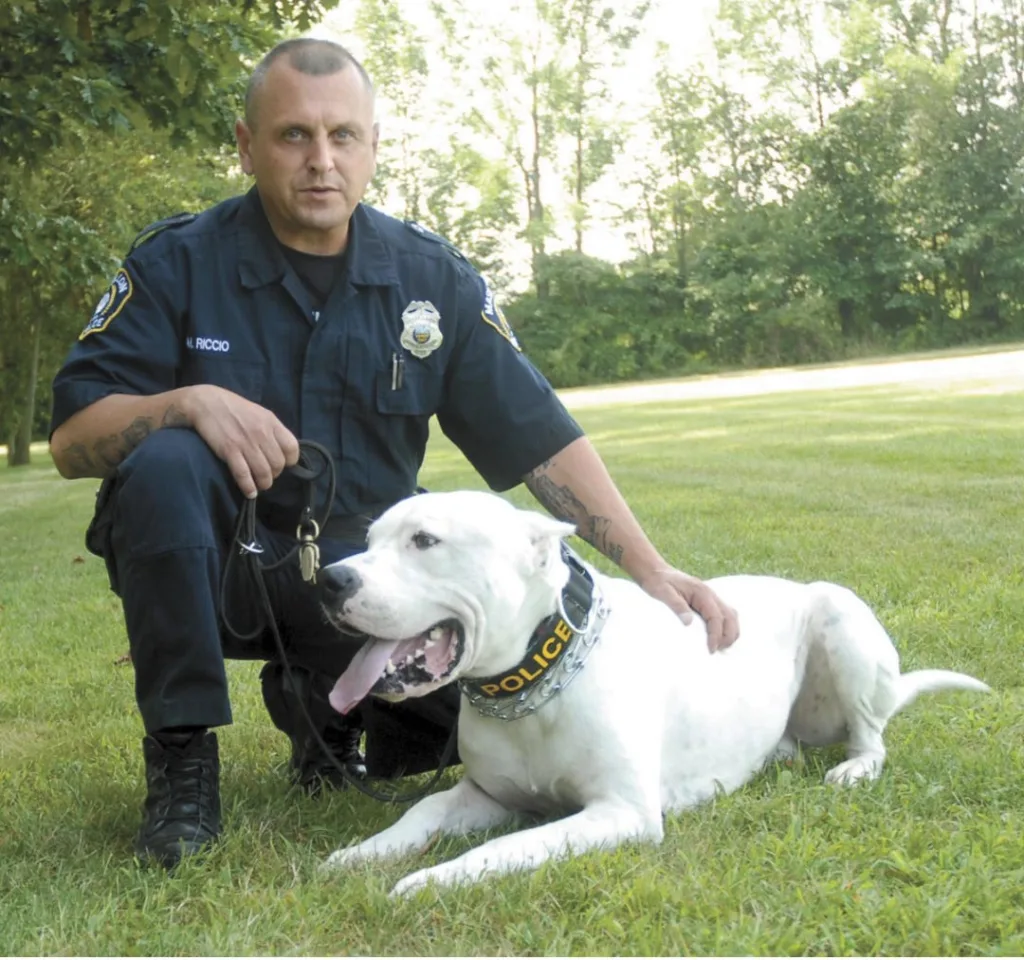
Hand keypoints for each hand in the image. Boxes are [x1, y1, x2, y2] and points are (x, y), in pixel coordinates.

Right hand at [179, 385, 299, 497]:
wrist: (206, 402)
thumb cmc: (234, 409)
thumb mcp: (259, 413)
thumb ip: (271, 430)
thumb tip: (282, 450)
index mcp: (271, 422)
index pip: (292, 448)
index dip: (290, 461)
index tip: (283, 465)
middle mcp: (261, 433)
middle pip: (278, 464)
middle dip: (275, 474)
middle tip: (267, 475)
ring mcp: (246, 442)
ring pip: (263, 473)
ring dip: (263, 483)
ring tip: (259, 485)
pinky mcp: (229, 451)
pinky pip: (244, 475)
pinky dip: (248, 487)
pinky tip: (250, 492)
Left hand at [637, 568, 739, 652]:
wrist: (655, 572)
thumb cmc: (658, 582)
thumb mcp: (663, 593)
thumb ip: (677, 606)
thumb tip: (689, 623)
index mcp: (702, 592)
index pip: (716, 617)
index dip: (716, 635)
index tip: (711, 650)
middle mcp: (710, 594)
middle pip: (730, 616)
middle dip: (728, 635)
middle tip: (718, 650)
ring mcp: (711, 597)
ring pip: (731, 615)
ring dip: (731, 631)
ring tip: (721, 647)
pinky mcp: (708, 601)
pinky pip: (725, 613)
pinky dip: (727, 626)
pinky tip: (720, 637)